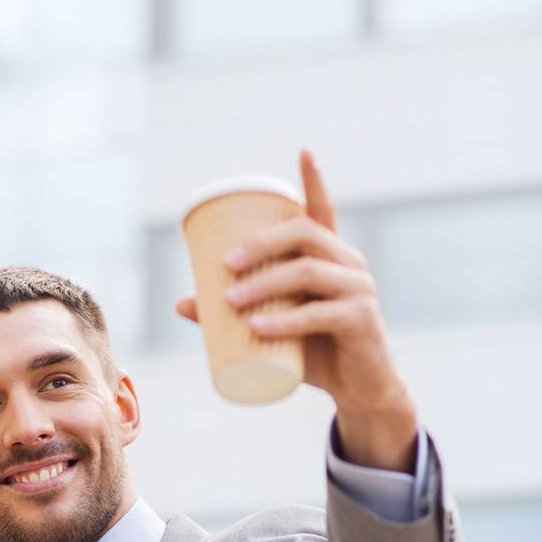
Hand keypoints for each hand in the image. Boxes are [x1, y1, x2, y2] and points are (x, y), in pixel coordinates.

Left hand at [175, 148, 417, 470]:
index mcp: (332, 257)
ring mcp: (359, 291)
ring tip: (230, 300)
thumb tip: (180, 302)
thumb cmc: (315, 354)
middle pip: (305, 235)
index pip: (324, 210)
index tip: (304, 150)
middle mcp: (349, 265)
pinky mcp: (361, 322)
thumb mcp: (273, 330)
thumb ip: (231, 314)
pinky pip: (319, 315)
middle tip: (224, 264)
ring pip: (308, 272)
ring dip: (265, 283)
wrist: (359, 391)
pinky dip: (285, 323)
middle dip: (261, 243)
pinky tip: (258, 327)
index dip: (315, 181)